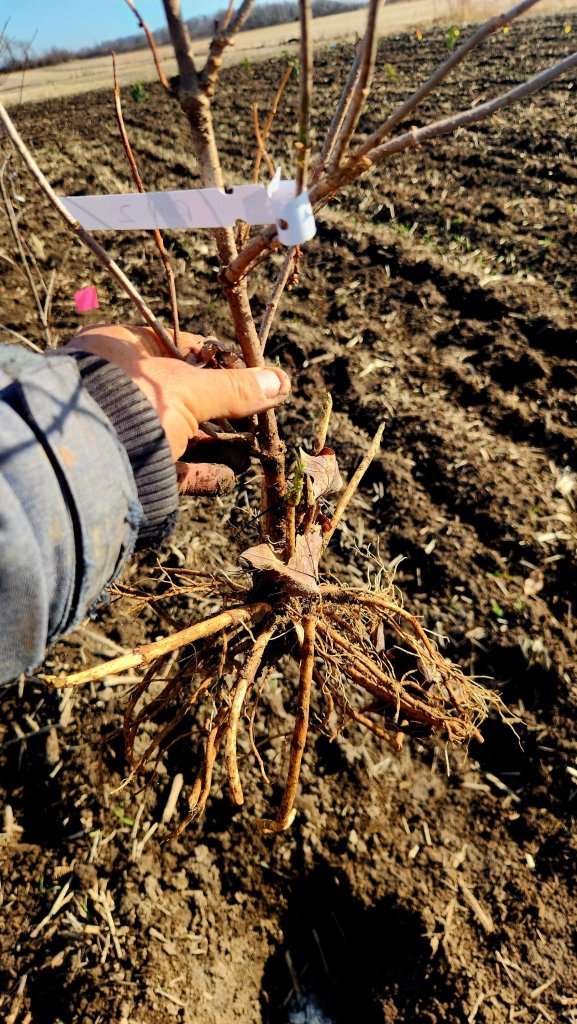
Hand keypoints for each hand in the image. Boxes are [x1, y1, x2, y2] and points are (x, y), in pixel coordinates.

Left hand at [64, 324, 290, 494]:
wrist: (83, 463)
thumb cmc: (129, 404)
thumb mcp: (188, 390)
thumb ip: (234, 388)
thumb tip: (279, 381)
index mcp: (118, 350)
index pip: (176, 344)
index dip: (216, 358)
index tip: (248, 371)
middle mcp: (115, 386)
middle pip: (180, 394)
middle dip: (221, 407)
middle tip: (256, 413)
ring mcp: (117, 427)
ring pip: (176, 433)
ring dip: (215, 442)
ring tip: (251, 447)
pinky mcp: (125, 467)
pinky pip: (168, 467)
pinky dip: (199, 472)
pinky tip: (227, 475)